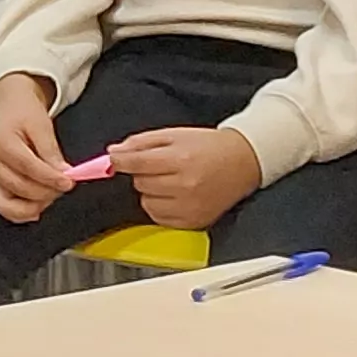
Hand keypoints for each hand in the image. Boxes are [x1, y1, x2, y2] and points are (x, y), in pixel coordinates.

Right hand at [0, 80, 69, 223]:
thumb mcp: (41, 124)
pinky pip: (3, 207)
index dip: (50, 178)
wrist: (9, 110)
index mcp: (0, 141)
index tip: (68, 182)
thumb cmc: (23, 114)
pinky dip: (20, 213)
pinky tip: (36, 209)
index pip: (27, 166)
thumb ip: (51, 151)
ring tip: (52, 193)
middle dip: (47, 190)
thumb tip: (63, 173)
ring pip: (10, 202)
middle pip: (20, 186)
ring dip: (37, 203)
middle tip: (64, 186)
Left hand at [114, 124, 266, 231]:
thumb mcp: (174, 134)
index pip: (137, 164)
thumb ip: (141, 142)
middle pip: (140, 184)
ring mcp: (190, 207)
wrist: (243, 161)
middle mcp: (186, 186)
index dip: (120, 162)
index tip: (113, 160)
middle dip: (143, 174)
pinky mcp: (194, 222)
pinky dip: (160, 207)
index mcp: (181, 159)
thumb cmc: (209, 146)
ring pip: (147, 203)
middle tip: (160, 166)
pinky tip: (174, 195)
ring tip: (169, 181)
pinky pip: (159, 219)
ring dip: (150, 192)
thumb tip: (114, 153)